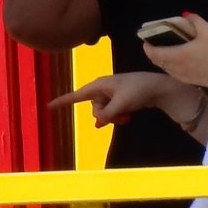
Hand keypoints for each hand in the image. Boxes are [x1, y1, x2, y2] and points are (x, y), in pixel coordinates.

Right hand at [51, 71, 177, 127]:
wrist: (158, 87)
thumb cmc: (139, 91)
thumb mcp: (121, 104)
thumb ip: (107, 114)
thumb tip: (98, 122)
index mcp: (99, 85)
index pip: (77, 95)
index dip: (63, 101)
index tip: (48, 107)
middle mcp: (102, 89)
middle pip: (94, 109)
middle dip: (104, 115)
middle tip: (120, 114)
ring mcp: (110, 95)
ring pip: (103, 113)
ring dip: (113, 118)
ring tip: (127, 115)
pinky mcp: (118, 100)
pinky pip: (111, 112)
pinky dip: (117, 117)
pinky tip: (127, 117)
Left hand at [142, 13, 207, 89]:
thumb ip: (195, 21)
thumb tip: (185, 15)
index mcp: (177, 56)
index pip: (154, 53)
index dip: (147, 47)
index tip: (146, 39)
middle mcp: (176, 68)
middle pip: (157, 61)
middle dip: (153, 52)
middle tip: (156, 42)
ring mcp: (182, 76)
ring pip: (165, 68)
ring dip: (162, 59)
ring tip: (166, 49)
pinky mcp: (190, 81)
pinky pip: (174, 73)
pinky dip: (170, 66)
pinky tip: (178, 60)